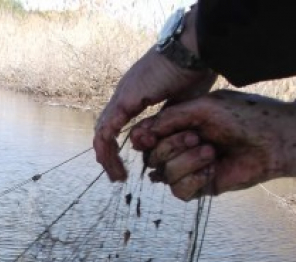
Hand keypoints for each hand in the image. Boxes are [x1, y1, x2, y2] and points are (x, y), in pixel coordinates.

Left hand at [93, 6, 215, 181]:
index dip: (117, 147)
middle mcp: (123, 97)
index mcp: (133, 97)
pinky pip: (108, 130)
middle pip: (105, 132)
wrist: (193, 51)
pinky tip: (111, 164)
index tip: (126, 165)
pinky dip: (107, 149)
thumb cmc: (193, 72)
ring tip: (116, 177)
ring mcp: (121, 98)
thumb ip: (168, 121)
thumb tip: (166, 139)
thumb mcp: (181, 105)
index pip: (116, 126)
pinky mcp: (125, 101)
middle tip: (117, 176)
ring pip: (102, 134)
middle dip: (109, 157)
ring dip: (107, 158)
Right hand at [131, 91, 295, 199]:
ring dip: (185, 163)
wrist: (275, 139)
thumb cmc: (244, 116)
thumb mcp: (203, 108)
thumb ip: (170, 118)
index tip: (148, 136)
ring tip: (210, 152)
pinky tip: (211, 169)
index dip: (144, 139)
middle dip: (170, 147)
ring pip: (164, 175)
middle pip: (152, 157)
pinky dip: (192, 180)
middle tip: (196, 137)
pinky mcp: (203, 186)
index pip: (148, 137)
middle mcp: (182, 148)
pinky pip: (179, 192)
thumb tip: (138, 134)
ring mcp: (191, 168)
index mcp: (180, 125)